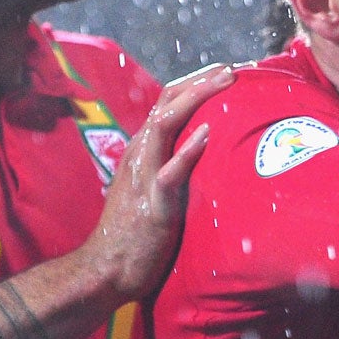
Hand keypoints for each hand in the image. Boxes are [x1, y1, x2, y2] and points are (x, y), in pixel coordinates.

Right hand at [76, 64, 232, 303]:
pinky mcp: (152, 204)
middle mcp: (140, 155)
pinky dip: (187, 150)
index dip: (194, 85)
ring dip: (195, 99)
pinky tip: (207, 133)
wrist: (106, 270)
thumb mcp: (153, 193)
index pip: (167, 105)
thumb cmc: (134, 236)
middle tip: (231, 68)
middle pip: (167, 104)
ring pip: (165, 125)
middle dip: (199, 81)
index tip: (224, 73)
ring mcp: (144, 176)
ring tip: (223, 82)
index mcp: (142, 152)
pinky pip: (169, 171)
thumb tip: (200, 157)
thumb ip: (170, 170)